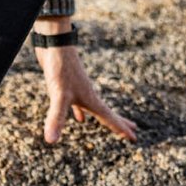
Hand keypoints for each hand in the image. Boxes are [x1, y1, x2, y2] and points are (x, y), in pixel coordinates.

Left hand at [34, 17, 137, 145]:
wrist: (54, 44)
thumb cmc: (60, 69)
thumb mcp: (58, 96)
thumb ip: (56, 118)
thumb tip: (51, 140)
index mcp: (91, 100)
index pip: (110, 118)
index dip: (121, 129)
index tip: (134, 138)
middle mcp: (88, 95)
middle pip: (108, 113)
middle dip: (120, 123)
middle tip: (133, 131)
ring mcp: (79, 90)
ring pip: (95, 108)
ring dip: (104, 117)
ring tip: (111, 123)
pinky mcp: (68, 86)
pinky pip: (78, 104)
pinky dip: (80, 112)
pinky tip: (80, 118)